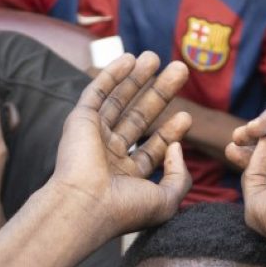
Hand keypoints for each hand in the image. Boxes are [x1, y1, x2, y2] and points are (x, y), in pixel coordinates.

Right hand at [49, 52, 192, 238]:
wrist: (85, 205)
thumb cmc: (124, 210)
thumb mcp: (166, 201)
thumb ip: (179, 177)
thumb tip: (177, 147)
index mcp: (125, 180)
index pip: (151, 151)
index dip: (169, 133)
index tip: (186, 116)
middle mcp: (108, 158)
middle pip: (139, 119)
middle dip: (159, 94)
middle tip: (181, 70)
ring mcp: (93, 139)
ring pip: (118, 102)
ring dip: (137, 78)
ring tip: (156, 56)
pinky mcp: (79, 122)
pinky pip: (96, 93)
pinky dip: (111, 75)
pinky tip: (129, 59)